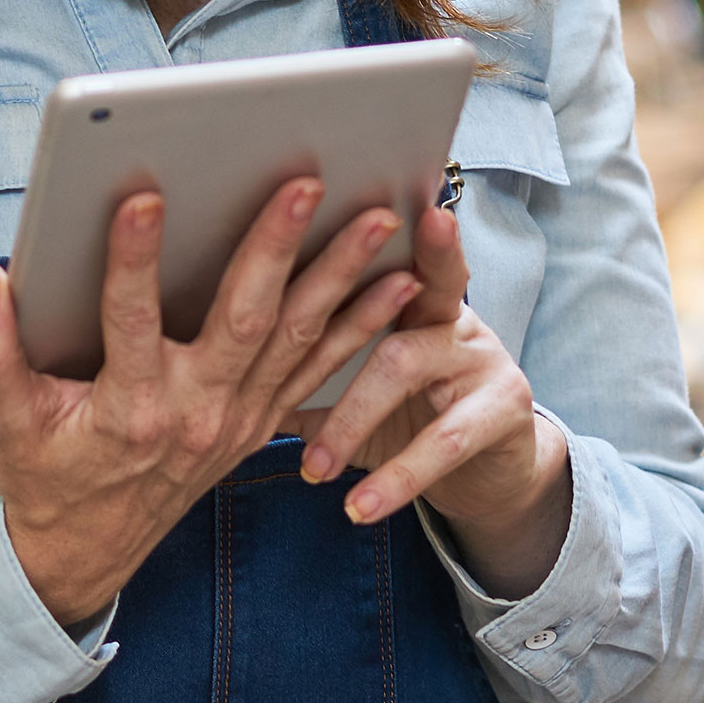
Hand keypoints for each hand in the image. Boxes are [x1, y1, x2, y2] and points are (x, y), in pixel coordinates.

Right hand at [0, 180, 420, 627]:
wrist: (87, 551)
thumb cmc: (41, 472)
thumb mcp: (1, 418)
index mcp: (127, 407)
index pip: (130, 320)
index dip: (133, 258)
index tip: (140, 195)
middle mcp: (194, 412)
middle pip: (243, 320)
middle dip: (276, 247)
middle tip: (306, 184)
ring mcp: (236, 418)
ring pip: (296, 337)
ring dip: (340, 275)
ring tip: (377, 216)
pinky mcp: (258, 421)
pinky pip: (317, 367)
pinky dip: (360, 323)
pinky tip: (396, 280)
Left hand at [294, 203, 572, 599]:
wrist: (490, 475)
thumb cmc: (406, 416)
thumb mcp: (351, 388)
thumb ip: (297, 364)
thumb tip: (201, 352)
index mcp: (409, 296)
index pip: (386, 248)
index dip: (373, 224)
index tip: (359, 197)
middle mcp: (450, 313)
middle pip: (409, 284)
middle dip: (372, 285)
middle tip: (328, 294)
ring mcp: (481, 358)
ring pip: (402, 366)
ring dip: (350, 419)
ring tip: (313, 466)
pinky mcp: (502, 413)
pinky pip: (443, 443)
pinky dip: (395, 477)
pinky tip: (359, 506)